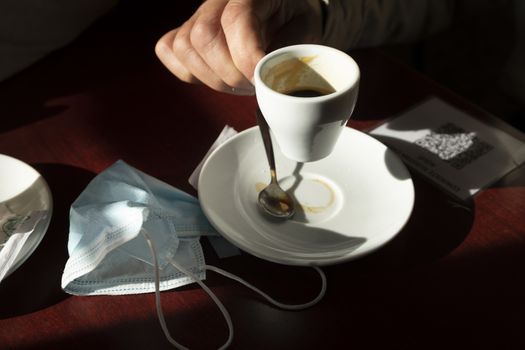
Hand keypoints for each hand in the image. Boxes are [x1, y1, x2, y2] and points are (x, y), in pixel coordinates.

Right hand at [155, 0, 322, 94]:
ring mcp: (197, 14)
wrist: (284, 12)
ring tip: (238, 83)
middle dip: (229, 74)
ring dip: (212, 78)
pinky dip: (188, 71)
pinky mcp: (184, 30)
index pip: (236, 21)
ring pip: (184, 47)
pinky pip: (169, 50)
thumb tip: (270, 78)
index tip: (261, 81)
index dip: (247, 58)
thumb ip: (289, 50)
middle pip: (204, 36)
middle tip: (252, 86)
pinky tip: (213, 75)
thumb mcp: (306, 30)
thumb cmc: (294, 21)